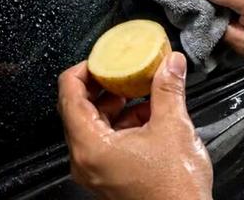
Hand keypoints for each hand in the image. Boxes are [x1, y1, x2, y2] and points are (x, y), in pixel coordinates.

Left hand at [57, 53, 211, 199]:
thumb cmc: (174, 189)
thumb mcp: (173, 126)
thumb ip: (168, 88)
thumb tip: (170, 63)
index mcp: (91, 146)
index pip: (69, 94)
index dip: (84, 69)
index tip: (102, 57)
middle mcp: (86, 160)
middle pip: (79, 109)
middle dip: (103, 85)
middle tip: (122, 68)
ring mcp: (96, 170)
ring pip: (94, 125)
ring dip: (115, 103)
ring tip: (140, 90)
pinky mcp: (109, 176)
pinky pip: (106, 140)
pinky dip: (122, 122)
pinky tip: (147, 114)